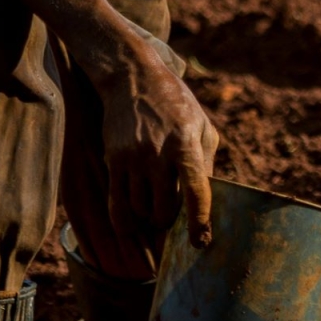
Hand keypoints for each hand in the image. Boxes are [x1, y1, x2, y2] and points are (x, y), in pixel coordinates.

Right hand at [98, 44, 220, 250]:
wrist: (133, 79)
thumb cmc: (176, 104)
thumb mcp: (202, 126)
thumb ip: (206, 163)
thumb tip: (207, 200)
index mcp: (186, 144)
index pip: (196, 191)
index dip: (199, 221)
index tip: (200, 242)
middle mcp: (158, 154)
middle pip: (164, 208)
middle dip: (170, 222)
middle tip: (173, 220)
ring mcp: (133, 158)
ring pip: (140, 209)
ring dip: (148, 217)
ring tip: (154, 210)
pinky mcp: (114, 160)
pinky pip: (117, 203)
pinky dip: (125, 220)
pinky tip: (130, 225)